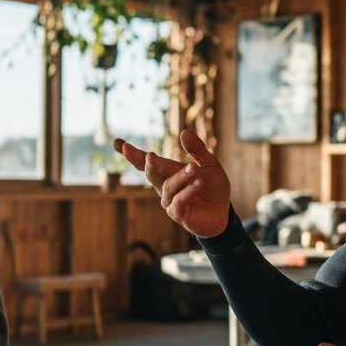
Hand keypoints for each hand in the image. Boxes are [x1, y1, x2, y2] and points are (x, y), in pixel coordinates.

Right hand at [114, 129, 230, 237]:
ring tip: (193, 168)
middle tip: (150, 156)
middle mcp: (165, 187)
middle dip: (149, 165)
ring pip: (168, 187)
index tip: (122, 145)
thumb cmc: (213, 188)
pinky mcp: (179, 214)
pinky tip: (199, 183)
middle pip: (151, 174)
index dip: (135, 155)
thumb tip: (184, 131)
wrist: (223, 213)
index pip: (148, 163)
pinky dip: (188, 191)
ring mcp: (170, 202)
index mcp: (169, 173)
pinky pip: (179, 201)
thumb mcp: (209, 164)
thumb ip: (197, 149)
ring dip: (180, 177)